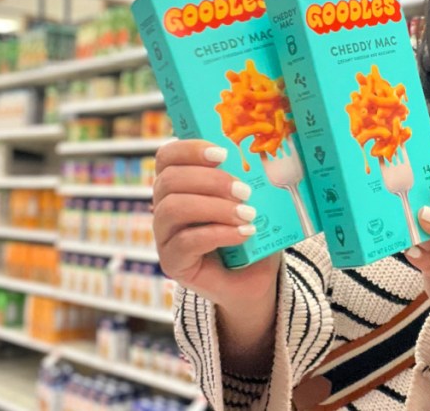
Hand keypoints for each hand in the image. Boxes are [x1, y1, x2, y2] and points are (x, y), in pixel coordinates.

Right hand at [153, 140, 280, 310]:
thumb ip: (249, 180)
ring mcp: (165, 236)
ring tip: (248, 214)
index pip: (167, 156)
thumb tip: (265, 157)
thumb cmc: (250, 234)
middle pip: (169, 180)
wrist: (252, 280)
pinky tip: (244, 234)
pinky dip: (219, 233)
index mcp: (179, 185)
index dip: (189, 149)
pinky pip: (187, 241)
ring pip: (174, 208)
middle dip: (210, 180)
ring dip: (215, 207)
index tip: (223, 153)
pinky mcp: (172, 262)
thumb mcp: (251, 202)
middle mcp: (164, 207)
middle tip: (245, 190)